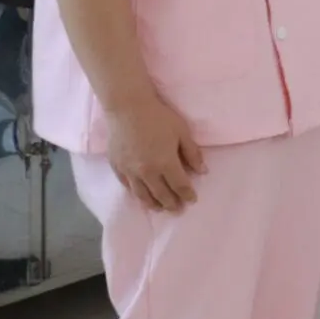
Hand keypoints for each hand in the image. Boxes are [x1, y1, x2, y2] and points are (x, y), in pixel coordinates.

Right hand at [106, 93, 203, 212]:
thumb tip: (202, 171)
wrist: (127, 108)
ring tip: (160, 209)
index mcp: (165, 163)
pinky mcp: (117, 166)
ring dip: (152, 204)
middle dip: (171, 203)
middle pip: (161, 194)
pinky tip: (140, 196)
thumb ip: (192, 153)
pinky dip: (136, 194)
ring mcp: (129, 171)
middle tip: (177, 210)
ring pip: (142, 194)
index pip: (179, 185)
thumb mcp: (182, 132)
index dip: (187, 194)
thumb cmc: (159, 117)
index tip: (192, 200)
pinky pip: (127, 186)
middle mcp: (146, 171)